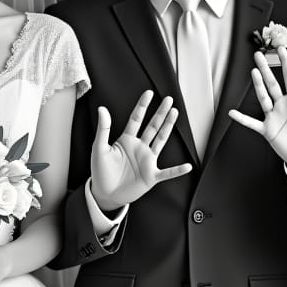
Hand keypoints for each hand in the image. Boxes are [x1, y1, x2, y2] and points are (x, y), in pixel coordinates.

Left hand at [89, 91, 192, 212]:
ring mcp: (147, 161)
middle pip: (152, 126)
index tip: (148, 93)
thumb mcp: (99, 148)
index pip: (136, 119)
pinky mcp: (151, 176)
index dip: (142, 106)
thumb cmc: (101, 171)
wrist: (105, 193)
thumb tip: (102, 108)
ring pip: (160, 141)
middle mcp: (139, 148)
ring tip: (174, 113)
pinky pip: (167, 173)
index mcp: (126, 140)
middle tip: (168, 99)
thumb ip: (103, 129)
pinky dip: (177, 170)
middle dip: (160, 113)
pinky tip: (187, 166)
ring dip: (167, 128)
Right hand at [228, 47, 286, 177]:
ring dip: (258, 86)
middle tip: (258, 55)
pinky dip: (242, 119)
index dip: (285, 62)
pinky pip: (252, 123)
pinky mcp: (267, 129)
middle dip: (265, 69)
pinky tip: (232, 113)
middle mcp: (282, 104)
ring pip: (263, 98)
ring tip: (253, 73)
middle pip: (272, 83)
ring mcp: (273, 116)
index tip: (280, 49)